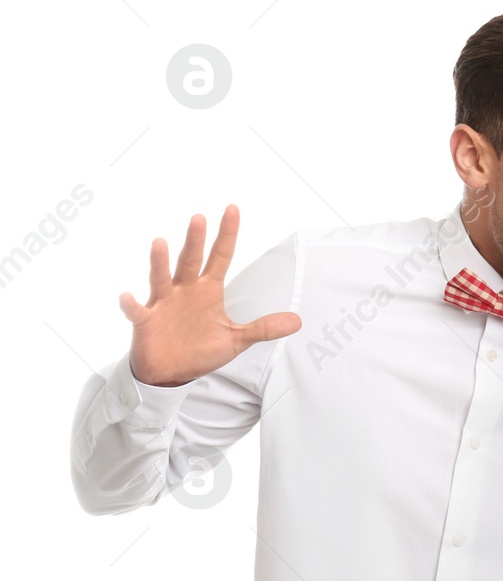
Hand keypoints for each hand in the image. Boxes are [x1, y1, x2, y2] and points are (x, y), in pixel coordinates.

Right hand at [119, 205, 301, 386]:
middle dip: (195, 241)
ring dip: (160, 262)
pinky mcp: (146, 321)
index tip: (232, 209)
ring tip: (160, 243)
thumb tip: (297, 321)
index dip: (227, 234)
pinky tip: (127, 297)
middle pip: (190, 261)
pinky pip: (136, 311)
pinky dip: (131, 305)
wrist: (172, 372)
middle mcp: (184, 290)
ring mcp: (163, 303)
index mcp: (208, 290)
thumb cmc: (201, 350)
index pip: (220, 256)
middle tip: (199, 218)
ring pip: (161, 278)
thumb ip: (264, 328)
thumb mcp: (236, 340)